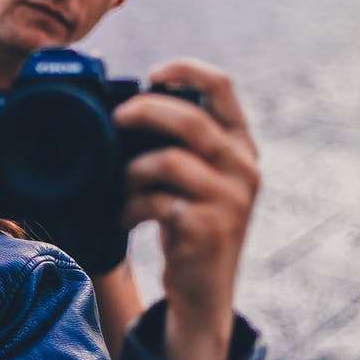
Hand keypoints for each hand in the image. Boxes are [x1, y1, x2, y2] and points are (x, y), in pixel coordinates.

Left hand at [114, 59, 259, 359]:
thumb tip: (126, 106)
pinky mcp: (209, 228)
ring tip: (122, 189)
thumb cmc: (188, 221)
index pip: (221, 86)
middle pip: (190, 119)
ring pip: (168, 160)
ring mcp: (230, 199)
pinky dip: (131, 207)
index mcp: (240, 143)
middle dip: (144, 112)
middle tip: (115, 120)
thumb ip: (177, 141)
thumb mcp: (195, 175)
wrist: (203, 289)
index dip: (184, 70)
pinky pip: (157, 201)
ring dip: (132, 172)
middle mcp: (244, 166)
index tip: (151, 74)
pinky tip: (126, 219)